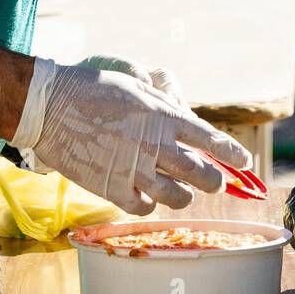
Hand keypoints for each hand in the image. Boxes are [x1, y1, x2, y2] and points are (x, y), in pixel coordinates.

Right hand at [26, 58, 251, 215]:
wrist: (50, 106)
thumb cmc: (93, 88)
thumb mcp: (137, 86)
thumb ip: (164, 105)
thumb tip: (184, 118)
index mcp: (164, 117)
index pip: (211, 141)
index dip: (232, 154)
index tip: (244, 162)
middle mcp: (155, 146)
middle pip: (202, 175)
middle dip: (214, 181)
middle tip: (213, 181)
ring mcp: (134, 170)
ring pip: (177, 197)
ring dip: (183, 195)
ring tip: (181, 191)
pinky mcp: (112, 188)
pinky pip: (144, 207)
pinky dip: (149, 204)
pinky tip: (146, 195)